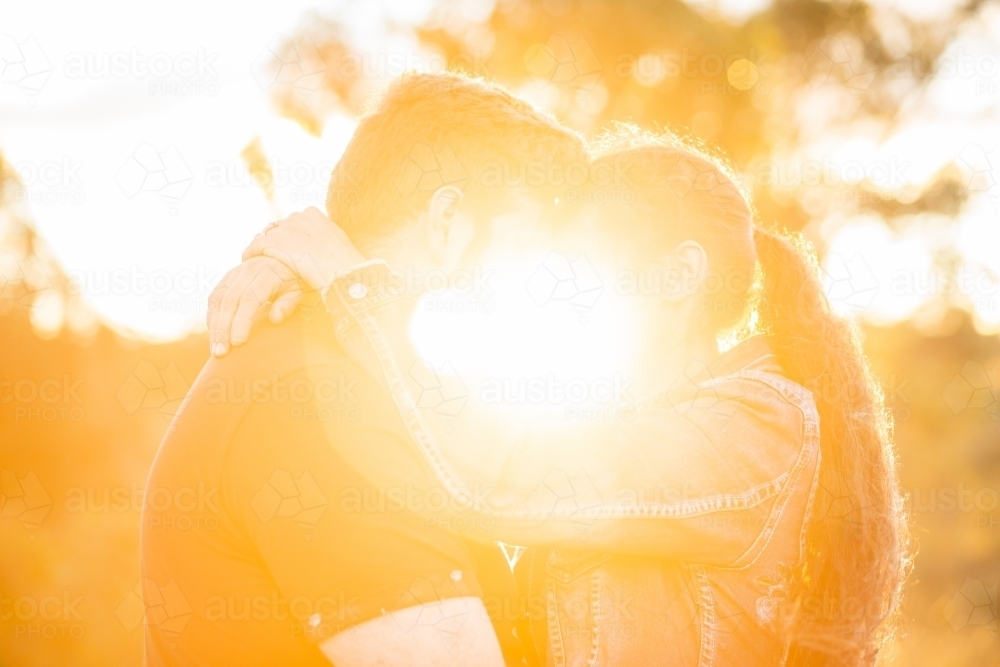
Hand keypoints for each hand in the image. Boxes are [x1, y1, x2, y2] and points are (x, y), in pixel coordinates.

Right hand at [207, 256, 302, 355]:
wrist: (281, 257)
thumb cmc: (293, 279)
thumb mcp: (298, 290)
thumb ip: (288, 303)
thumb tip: (275, 319)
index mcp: (267, 273)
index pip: (249, 298)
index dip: (241, 321)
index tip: (238, 342)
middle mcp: (247, 271)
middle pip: (229, 301)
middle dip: (223, 329)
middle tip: (221, 353)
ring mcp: (234, 273)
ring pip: (218, 300)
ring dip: (214, 326)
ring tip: (215, 350)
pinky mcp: (226, 278)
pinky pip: (214, 298)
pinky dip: (212, 317)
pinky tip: (215, 335)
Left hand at [242, 207, 365, 291]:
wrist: (342, 274)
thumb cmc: (345, 265)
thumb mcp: (338, 243)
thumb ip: (325, 237)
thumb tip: (323, 242)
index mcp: (313, 214)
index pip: (293, 223)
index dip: (289, 237)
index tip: (289, 250)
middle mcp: (297, 217)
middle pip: (278, 228)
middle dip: (276, 242)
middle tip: (275, 258)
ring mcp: (284, 229)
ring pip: (264, 237)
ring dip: (264, 249)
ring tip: (261, 262)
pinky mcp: (272, 243)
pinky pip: (254, 247)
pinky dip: (251, 255)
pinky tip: (251, 264)